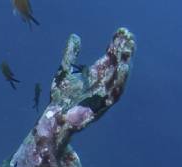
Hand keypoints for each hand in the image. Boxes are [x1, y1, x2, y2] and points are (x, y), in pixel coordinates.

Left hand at [42, 28, 134, 144]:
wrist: (53, 120)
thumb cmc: (62, 98)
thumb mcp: (65, 72)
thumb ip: (70, 55)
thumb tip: (75, 36)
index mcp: (97, 76)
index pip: (110, 58)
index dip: (116, 45)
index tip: (122, 31)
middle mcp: (103, 85)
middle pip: (117, 67)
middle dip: (124, 52)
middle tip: (128, 37)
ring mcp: (103, 97)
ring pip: (118, 80)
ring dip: (124, 65)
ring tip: (128, 51)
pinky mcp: (101, 108)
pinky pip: (113, 95)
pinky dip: (118, 82)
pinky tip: (122, 71)